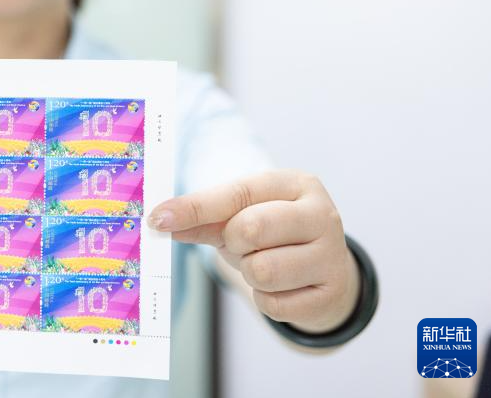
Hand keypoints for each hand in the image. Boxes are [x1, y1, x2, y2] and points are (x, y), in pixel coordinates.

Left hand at [149, 170, 359, 332]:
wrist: (322, 271)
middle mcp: (322, 214)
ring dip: (250, 273)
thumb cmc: (273, 235)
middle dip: (234, 243)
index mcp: (296, 184)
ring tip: (263, 264)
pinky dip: (266, 299)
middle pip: (251, 228)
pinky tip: (281, 287)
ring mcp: (332, 256)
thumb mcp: (241, 216)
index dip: (194, 207)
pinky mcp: (331, 294)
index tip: (158, 218)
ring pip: (262, 271)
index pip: (238, 193)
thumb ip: (203, 217)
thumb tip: (161, 221)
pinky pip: (274, 305)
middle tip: (242, 244)